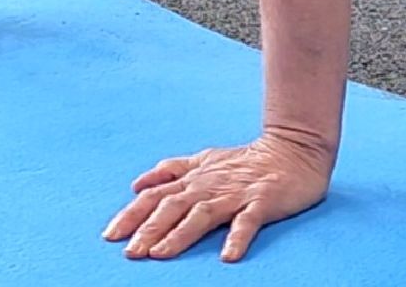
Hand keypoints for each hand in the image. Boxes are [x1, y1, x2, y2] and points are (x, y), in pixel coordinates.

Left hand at [104, 131, 334, 261]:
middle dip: (149, 228)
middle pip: (173, 205)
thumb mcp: (205, 159)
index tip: (110, 235)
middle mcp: (210, 184)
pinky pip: (249, 221)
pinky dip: (238, 237)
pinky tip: (228, 256)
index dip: (132, 213)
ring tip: (161, 255)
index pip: (156, 194)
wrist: (295, 149)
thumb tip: (137, 184)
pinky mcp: (263, 201)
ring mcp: (236, 193)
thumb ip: (171, 170)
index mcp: (195, 176)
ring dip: (180, 234)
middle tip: (130, 252)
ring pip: (203, 213)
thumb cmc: (247, 161)